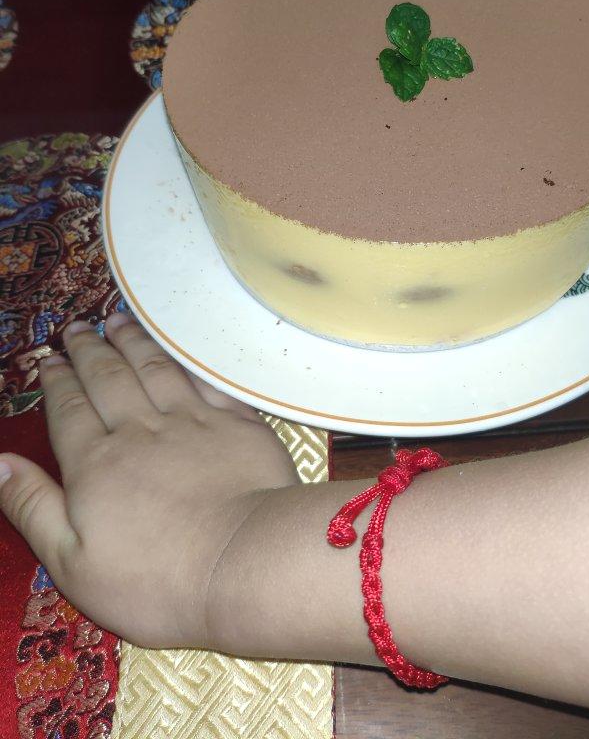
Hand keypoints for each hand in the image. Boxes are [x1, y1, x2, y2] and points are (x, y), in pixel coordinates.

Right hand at [0, 314, 297, 648]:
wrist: (244, 562)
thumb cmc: (156, 580)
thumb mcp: (72, 562)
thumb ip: (32, 506)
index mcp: (96, 464)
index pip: (69, 409)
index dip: (57, 380)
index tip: (49, 358)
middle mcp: (141, 430)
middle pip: (108, 378)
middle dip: (88, 350)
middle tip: (76, 327)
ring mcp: (192, 422)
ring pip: (155, 368)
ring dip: (133, 341)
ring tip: (117, 321)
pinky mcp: (236, 424)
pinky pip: (204, 379)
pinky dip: (186, 358)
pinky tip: (178, 347)